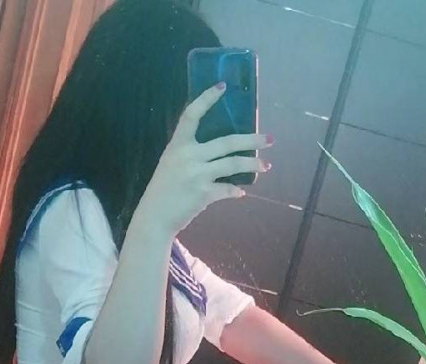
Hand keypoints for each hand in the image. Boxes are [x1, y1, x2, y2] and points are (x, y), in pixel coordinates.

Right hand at [138, 83, 272, 234]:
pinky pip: (228, 189)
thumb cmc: (164, 189)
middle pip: (227, 142)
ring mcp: (197, 174)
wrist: (155, 216)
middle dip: (252, 140)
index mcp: (178, 144)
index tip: (223, 86)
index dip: (207, 99)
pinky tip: (241, 192)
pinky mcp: (204, 193)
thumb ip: (190, 153)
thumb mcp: (171, 163)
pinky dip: (236, 190)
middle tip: (270, 139)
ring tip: (267, 165)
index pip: (192, 115)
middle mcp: (188, 156)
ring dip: (253, 164)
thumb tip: (219, 151)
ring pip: (233, 164)